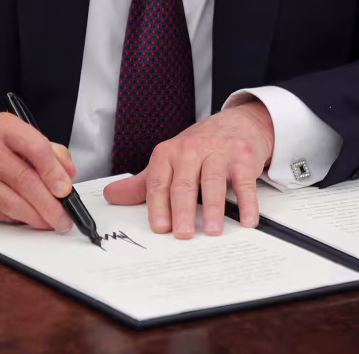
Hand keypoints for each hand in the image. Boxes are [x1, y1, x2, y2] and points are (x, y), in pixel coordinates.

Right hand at [0, 114, 76, 230]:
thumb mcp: (18, 137)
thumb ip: (49, 151)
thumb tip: (68, 175)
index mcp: (3, 127)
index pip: (36, 148)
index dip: (54, 172)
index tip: (66, 190)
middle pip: (25, 181)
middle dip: (51, 204)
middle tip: (64, 216)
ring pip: (13, 203)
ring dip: (38, 218)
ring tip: (52, 222)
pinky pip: (2, 214)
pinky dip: (20, 219)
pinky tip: (30, 219)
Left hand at [102, 101, 273, 238]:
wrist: (237, 123)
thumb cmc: (200, 147)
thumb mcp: (169, 161)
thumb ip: (143, 183)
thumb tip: (111, 195)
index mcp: (168, 153)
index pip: (158, 182)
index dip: (158, 206)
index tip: (160, 227)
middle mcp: (191, 149)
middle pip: (184, 183)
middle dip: (183, 211)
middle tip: (183, 234)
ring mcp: (218, 151)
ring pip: (212, 181)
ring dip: (213, 208)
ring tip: (212, 230)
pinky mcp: (242, 156)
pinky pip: (244, 181)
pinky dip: (246, 202)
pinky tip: (246, 219)